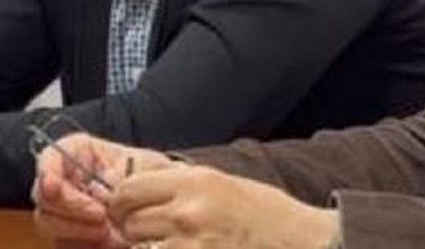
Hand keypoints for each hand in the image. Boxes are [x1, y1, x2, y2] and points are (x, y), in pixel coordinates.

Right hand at [32, 133, 173, 247]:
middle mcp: (62, 180)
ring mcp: (61, 210)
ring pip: (47, 223)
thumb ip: (125, 173)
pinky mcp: (67, 235)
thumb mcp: (146, 166)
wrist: (159, 203)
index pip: (50, 157)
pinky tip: (106, 244)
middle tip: (101, 217)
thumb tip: (106, 184)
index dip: (47, 172)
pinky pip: (62, 244)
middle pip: (44, 195)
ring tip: (108, 234)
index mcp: (76, 153)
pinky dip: (82, 245)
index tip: (54, 187)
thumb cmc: (150, 176)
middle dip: (71, 209)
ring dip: (77, 231)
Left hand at [107, 164, 338, 248]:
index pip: (128, 188)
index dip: (120, 201)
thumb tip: (139, 186)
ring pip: (138, 247)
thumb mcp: (222, 183)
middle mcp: (187, 212)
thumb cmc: (267, 215)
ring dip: (145, 248)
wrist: (304, 243)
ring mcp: (190, 246)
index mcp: (193, 182)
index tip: (124, 208)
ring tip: (168, 243)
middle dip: (129, 228)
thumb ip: (179, 184)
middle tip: (142, 232)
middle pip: (127, 221)